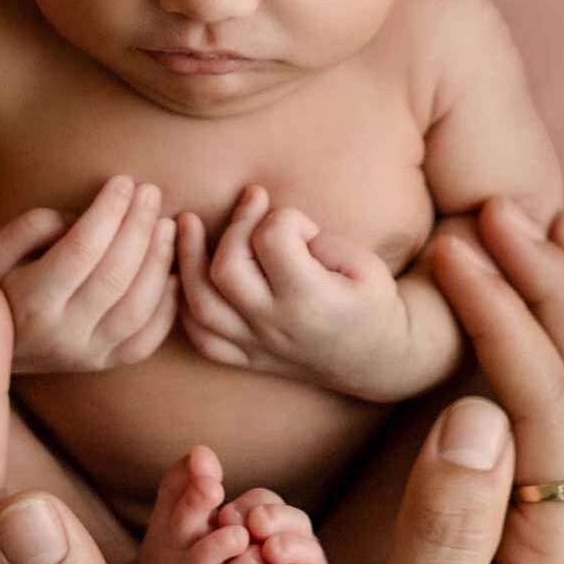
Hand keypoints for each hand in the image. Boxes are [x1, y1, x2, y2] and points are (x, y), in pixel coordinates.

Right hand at [0, 175, 178, 371]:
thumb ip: (33, 228)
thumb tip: (83, 218)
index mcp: (30, 303)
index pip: (81, 250)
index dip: (108, 211)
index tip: (122, 181)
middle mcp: (61, 335)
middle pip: (115, 276)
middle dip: (139, 226)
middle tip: (150, 192)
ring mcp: (86, 355)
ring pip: (138, 308)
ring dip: (159, 261)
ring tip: (167, 225)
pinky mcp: (104, 364)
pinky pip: (147, 340)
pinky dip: (168, 306)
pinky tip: (174, 273)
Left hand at [176, 184, 408, 396]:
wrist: (377, 359)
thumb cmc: (371, 301)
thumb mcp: (365, 263)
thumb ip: (318, 242)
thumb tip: (268, 226)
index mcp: (311, 300)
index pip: (273, 239)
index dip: (286, 217)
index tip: (304, 225)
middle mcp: (276, 325)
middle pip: (227, 268)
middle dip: (236, 224)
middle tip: (253, 204)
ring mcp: (257, 345)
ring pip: (201, 303)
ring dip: (187, 258)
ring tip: (186, 223)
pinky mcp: (246, 358)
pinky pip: (201, 337)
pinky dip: (186, 304)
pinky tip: (187, 273)